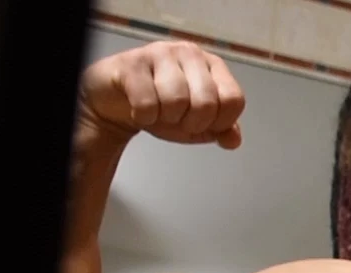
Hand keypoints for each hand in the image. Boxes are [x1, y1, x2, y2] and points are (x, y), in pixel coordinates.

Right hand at [80, 41, 244, 147]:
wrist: (117, 101)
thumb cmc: (161, 108)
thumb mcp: (196, 124)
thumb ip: (221, 130)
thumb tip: (233, 140)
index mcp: (213, 66)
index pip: (233, 99)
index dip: (220, 123)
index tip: (203, 125)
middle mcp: (190, 54)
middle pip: (207, 102)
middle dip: (191, 123)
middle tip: (177, 120)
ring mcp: (161, 53)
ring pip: (177, 100)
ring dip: (166, 119)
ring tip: (159, 112)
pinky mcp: (133, 62)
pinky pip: (147, 101)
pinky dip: (144, 116)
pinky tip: (140, 110)